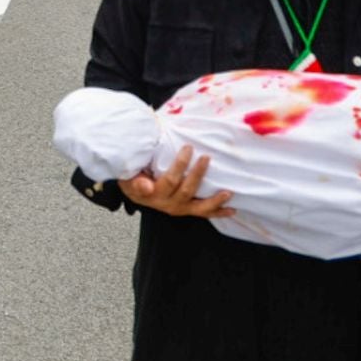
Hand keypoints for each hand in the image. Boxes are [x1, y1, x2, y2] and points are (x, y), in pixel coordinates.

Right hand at [117, 146, 235, 219]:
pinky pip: (203, 213)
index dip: (180, 164)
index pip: (170, 179)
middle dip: (198, 174)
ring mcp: (179, 208)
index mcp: (155, 194)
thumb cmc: (133, 180)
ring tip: (228, 193)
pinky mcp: (187, 210)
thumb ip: (136, 182)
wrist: (135, 193)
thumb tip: (146, 186)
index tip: (188, 147)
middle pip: (186, 190)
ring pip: (199, 207)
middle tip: (206, 158)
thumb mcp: (129, 179)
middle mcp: (168, 204)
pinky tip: (231, 210)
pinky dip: (217, 212)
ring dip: (214, 201)